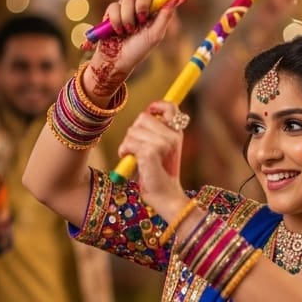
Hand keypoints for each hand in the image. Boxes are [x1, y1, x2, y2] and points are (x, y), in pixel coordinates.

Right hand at [83, 0, 184, 104]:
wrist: (117, 60)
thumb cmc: (139, 49)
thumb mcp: (155, 34)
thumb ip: (166, 15)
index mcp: (155, 11)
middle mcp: (141, 6)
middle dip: (142, 2)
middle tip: (142, 18)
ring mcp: (126, 7)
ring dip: (128, 17)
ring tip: (129, 31)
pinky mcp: (112, 11)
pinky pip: (114, 6)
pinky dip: (116, 20)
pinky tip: (118, 31)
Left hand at [117, 100, 188, 218]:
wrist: (164, 196)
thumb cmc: (158, 173)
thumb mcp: (159, 149)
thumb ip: (154, 132)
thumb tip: (143, 116)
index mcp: (177, 133)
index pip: (170, 107)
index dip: (157, 106)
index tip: (150, 113)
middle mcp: (173, 136)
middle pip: (143, 117)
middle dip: (134, 131)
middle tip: (137, 148)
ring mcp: (163, 143)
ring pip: (133, 130)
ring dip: (128, 143)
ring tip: (135, 156)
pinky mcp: (151, 152)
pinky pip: (130, 142)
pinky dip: (125, 150)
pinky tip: (129, 158)